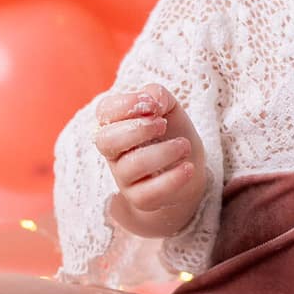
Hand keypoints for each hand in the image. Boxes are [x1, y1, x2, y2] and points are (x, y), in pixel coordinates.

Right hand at [94, 83, 205, 228]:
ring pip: (131, 166)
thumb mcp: (169, 108)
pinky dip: (172, 179)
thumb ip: (158, 95)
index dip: (126, 105)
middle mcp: (114, 152)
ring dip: (162, 152)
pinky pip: (149, 192)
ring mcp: (124, 177)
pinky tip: (188, 168)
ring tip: (184, 146)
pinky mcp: (140, 198)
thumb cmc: (173, 134)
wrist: (189, 168)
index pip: (105, 111)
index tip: (154, 105)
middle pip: (106, 140)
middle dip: (137, 129)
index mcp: (115, 124)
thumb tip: (152, 102)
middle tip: (163, 125)